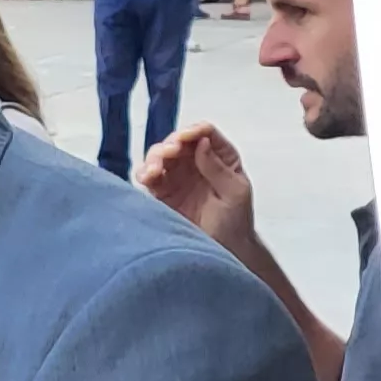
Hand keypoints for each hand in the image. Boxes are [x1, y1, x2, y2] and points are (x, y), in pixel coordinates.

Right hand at [136, 123, 258, 257]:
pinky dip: (144, 173)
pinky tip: (147, 177)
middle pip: (178, 141)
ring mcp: (177, 176)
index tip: (186, 139)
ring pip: (160, 155)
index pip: (206, 134)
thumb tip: (201, 141)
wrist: (222, 250)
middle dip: (171, 144)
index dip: (195, 131)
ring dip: (155, 157)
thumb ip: (217, 167)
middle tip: (170, 153)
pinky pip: (148, 176)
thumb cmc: (235, 221)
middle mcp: (196, 162)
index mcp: (220, 158)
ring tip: (155, 169)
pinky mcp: (161, 191)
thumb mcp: (235, 192)